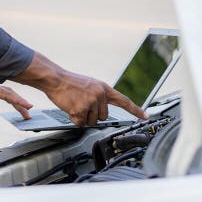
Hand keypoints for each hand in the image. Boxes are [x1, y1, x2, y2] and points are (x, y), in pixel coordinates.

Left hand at [0, 65, 32, 126]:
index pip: (6, 94)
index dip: (18, 101)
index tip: (29, 106)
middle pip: (10, 94)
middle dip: (20, 104)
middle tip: (29, 114)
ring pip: (6, 93)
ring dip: (15, 101)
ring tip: (23, 111)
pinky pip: (0, 93)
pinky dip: (8, 98)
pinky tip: (10, 102)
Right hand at [12, 53, 146, 126]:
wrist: (56, 79)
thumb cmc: (70, 83)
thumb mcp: (90, 85)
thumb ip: (99, 97)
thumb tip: (103, 113)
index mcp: (104, 88)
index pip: (124, 100)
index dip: (135, 110)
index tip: (145, 116)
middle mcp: (100, 95)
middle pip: (104, 117)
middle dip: (93, 115)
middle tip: (82, 104)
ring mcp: (91, 102)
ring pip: (92, 122)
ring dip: (83, 117)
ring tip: (75, 104)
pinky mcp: (81, 109)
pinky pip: (80, 123)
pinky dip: (74, 119)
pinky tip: (70, 108)